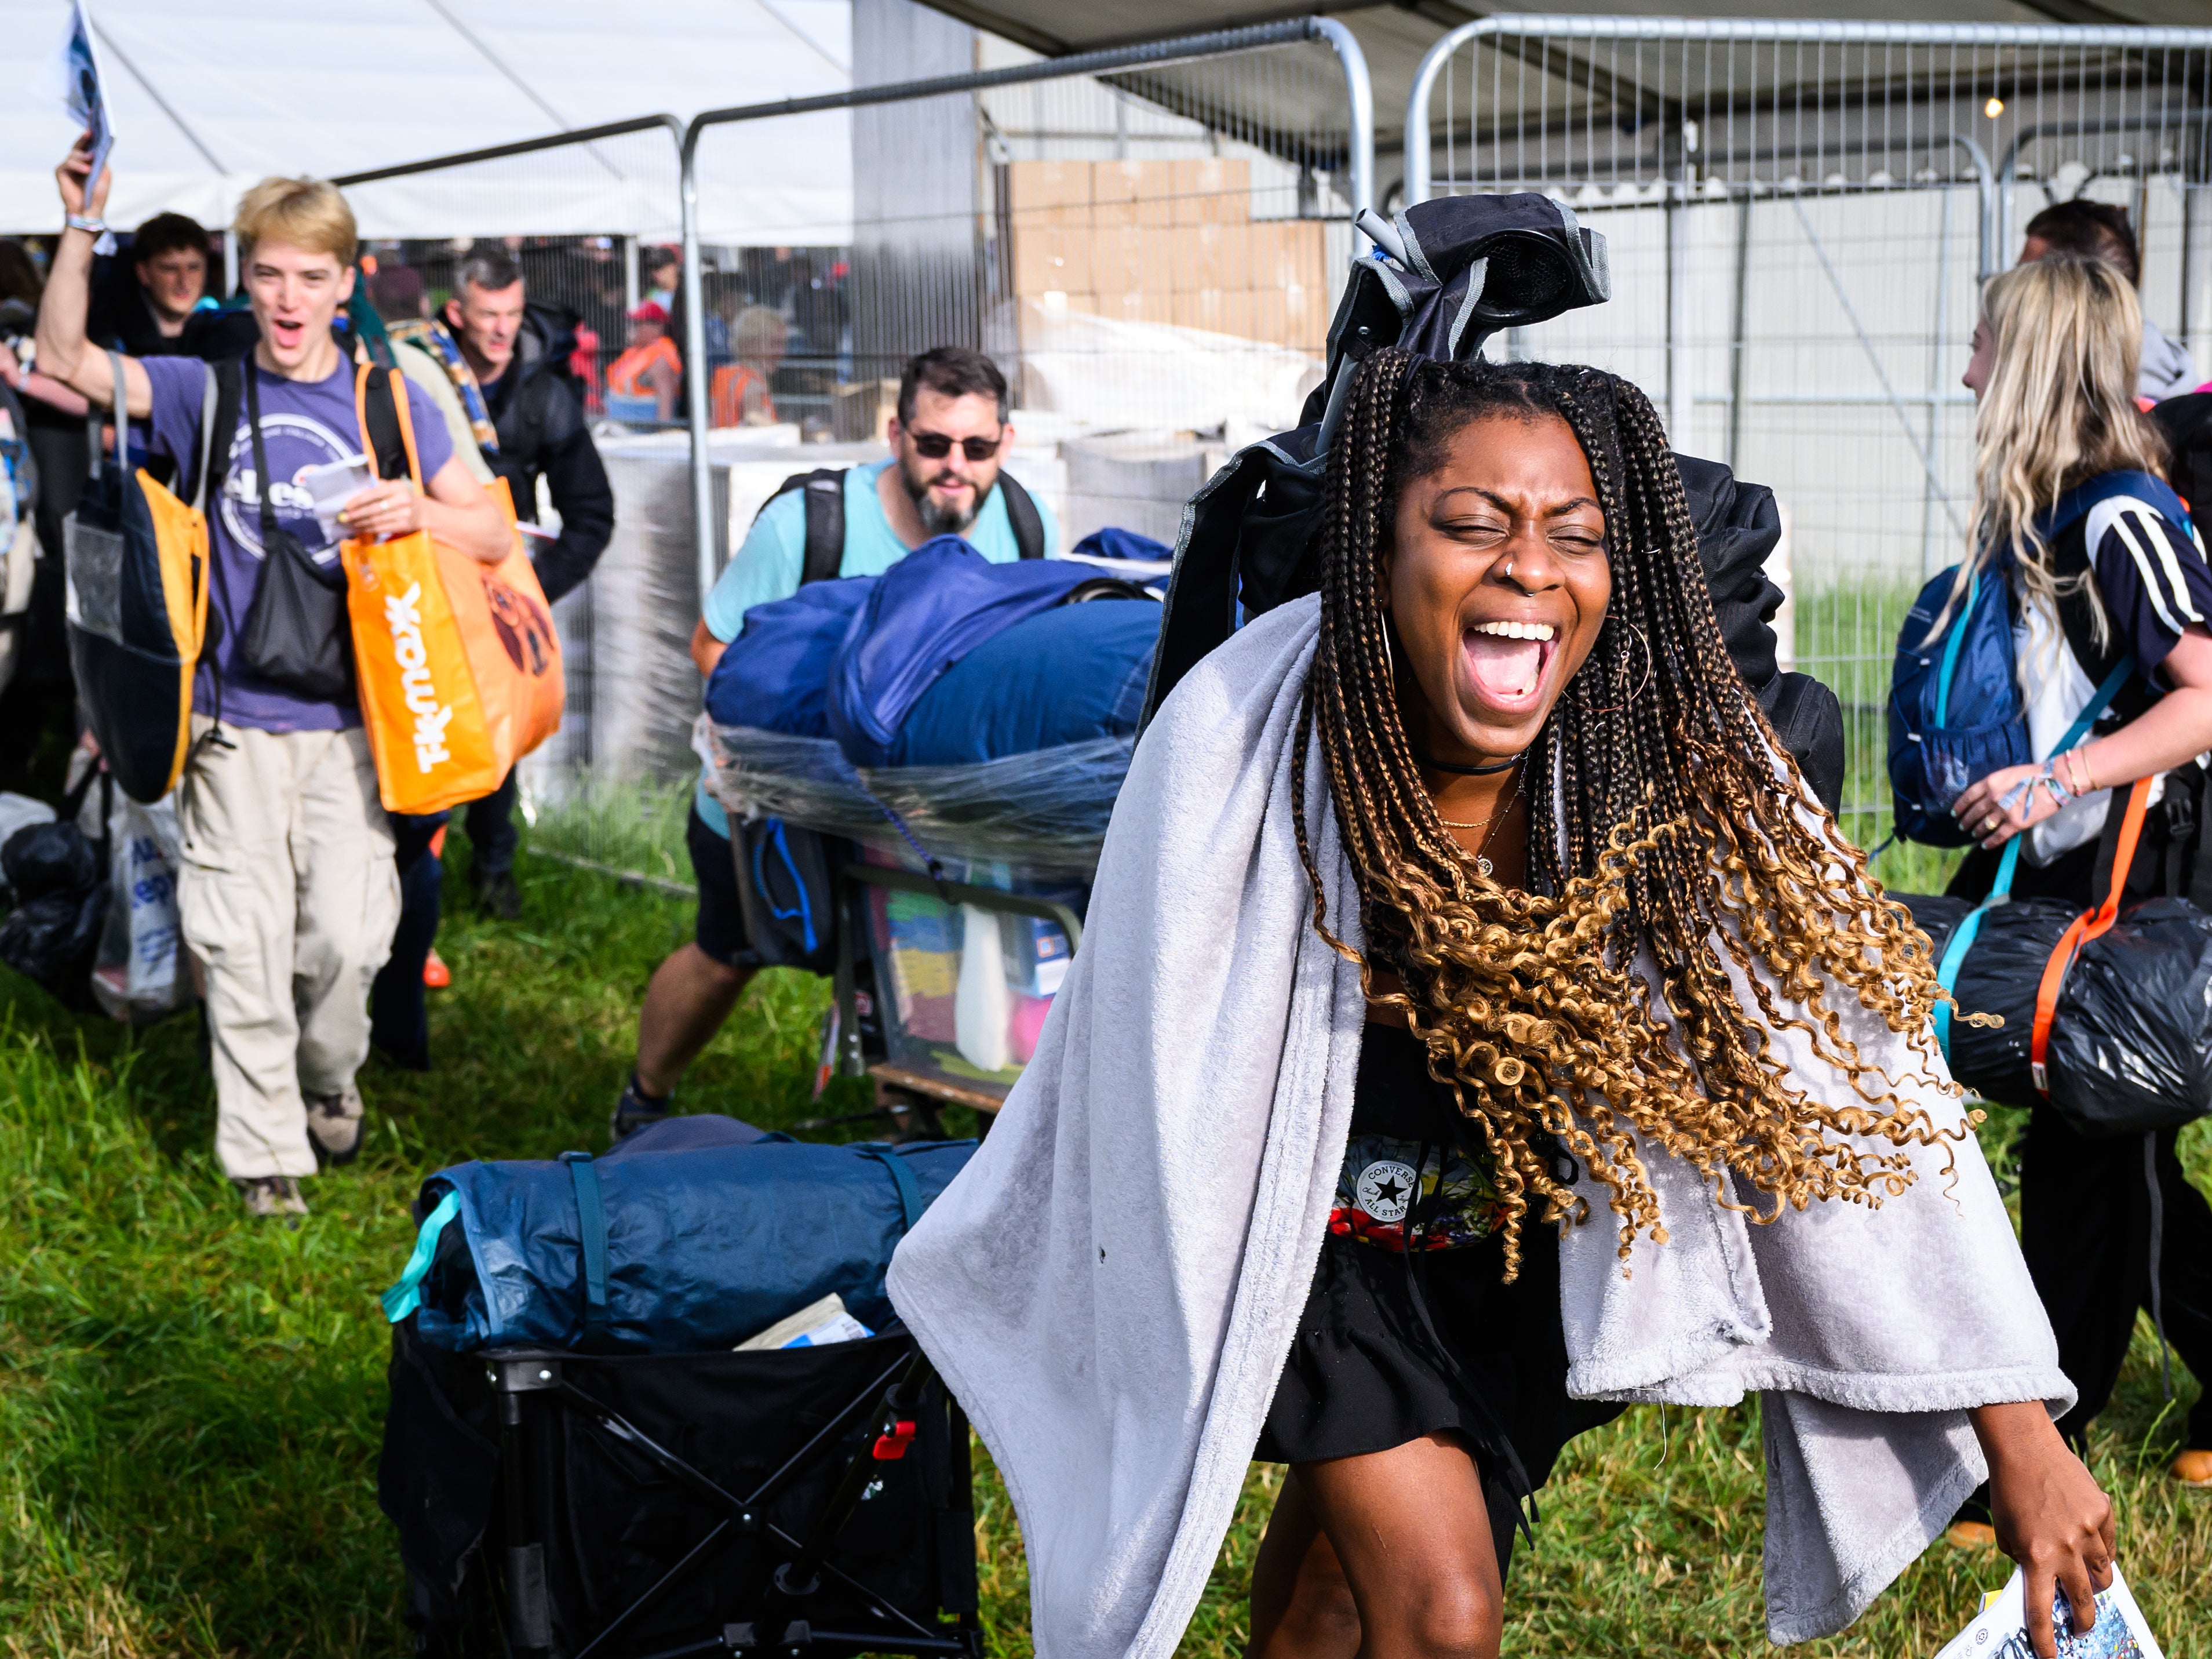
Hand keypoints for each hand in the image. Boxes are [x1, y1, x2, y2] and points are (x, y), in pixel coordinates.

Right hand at [56, 133, 110, 220]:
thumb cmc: (97, 194)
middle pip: (78, 145)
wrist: (89, 210)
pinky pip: (68, 164)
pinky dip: (78, 167)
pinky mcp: (60, 172)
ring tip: (91, 160)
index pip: (87, 145)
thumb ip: (101, 161)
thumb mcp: (104, 175)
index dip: (89, 135)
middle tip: (90, 132)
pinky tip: (86, 170)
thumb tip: (99, 147)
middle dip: (84, 138)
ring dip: (83, 157)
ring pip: (73, 154)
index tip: (94, 125)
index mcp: (87, 161)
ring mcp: (67, 166)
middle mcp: (76, 161)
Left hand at [339, 482, 425, 541]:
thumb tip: (356, 495)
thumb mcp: (393, 488)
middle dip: (357, 514)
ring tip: (350, 524)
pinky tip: (361, 528)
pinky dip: (369, 529)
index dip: (359, 501)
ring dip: (361, 523)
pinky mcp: (404, 525)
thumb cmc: (401, 497)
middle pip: (374, 509)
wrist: (422, 512)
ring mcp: (404, 514)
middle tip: (344, 518)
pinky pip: (382, 528)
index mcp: (397, 487)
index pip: (374, 494)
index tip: (346, 506)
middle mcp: (402, 500)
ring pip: (377, 520)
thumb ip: (378, 488)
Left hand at [1950, 762, 2066, 848]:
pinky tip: (1985, 845)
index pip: (1968, 797)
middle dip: (1966, 821)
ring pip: (1984, 825)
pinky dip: (1990, 842)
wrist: (2055, 781)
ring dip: (1977, 831)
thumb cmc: (2033, 774)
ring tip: (1974, 834)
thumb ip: (1993, 785)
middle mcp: (1993, 798)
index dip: (1960, 806)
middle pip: (1974, 813)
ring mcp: (2004, 811)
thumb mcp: (2007, 774)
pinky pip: (1998, 836)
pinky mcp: (2016, 823)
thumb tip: (1984, 796)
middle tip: (1962, 826)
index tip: (1955, 813)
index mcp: (1990, 783)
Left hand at [1975, 1403, 2114, 1658]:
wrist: (2024, 1448)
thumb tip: (2044, 1584)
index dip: (2044, 1639)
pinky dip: (2100, 1552)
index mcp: (2035, 1556)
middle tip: (2079, 1627)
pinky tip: (2087, 1543)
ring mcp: (2088, 1531)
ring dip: (2093, 1582)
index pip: (2040, 1611)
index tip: (2048, 1657)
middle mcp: (2065, 1548)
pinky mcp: (2103, 1513)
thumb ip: (2024, 1560)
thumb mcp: (2005, 1532)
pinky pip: (2108, 1547)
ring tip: (2082, 1578)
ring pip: (2102, 1575)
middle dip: (2083, 1621)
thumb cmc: (2008, 1491)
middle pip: (2084, 1601)